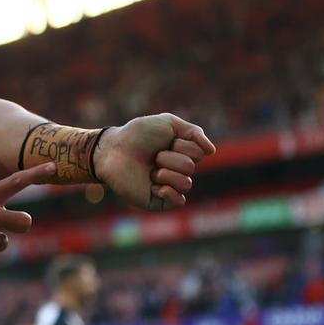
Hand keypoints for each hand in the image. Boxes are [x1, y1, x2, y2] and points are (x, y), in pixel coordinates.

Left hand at [94, 113, 215, 210]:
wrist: (112, 150)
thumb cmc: (137, 134)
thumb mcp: (168, 123)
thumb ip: (194, 132)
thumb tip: (211, 151)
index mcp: (181, 153)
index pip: (198, 153)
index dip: (181, 145)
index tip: (164, 141)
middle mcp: (177, 170)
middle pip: (190, 167)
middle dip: (169, 158)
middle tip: (152, 156)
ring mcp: (168, 186)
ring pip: (186, 183)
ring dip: (166, 173)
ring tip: (150, 171)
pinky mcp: (157, 200)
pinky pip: (178, 201)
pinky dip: (168, 192)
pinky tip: (155, 186)